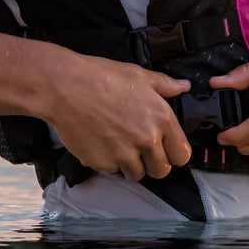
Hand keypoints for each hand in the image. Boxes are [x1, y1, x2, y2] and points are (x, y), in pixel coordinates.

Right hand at [45, 52, 192, 181]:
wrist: (65, 88)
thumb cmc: (100, 77)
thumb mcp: (137, 74)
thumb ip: (164, 85)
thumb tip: (183, 87)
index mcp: (161, 118)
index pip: (182, 154)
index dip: (174, 152)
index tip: (165, 149)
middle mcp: (147, 140)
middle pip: (162, 170)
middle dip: (153, 162)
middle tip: (140, 148)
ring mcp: (124, 155)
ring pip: (137, 174)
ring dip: (130, 164)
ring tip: (118, 143)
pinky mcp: (102, 164)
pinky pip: (112, 171)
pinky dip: (108, 161)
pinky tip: (101, 141)